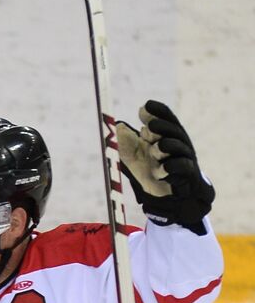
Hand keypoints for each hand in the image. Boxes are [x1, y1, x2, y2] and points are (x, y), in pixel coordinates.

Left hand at [115, 100, 213, 233]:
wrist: (164, 195)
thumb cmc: (148, 169)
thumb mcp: (131, 155)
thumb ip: (124, 142)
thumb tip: (117, 126)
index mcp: (164, 134)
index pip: (165, 117)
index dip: (156, 111)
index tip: (144, 108)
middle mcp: (176, 142)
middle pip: (172, 129)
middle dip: (161, 127)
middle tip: (148, 127)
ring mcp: (183, 157)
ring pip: (176, 146)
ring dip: (163, 147)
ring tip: (154, 150)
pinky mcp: (186, 173)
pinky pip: (180, 166)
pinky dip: (170, 166)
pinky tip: (161, 169)